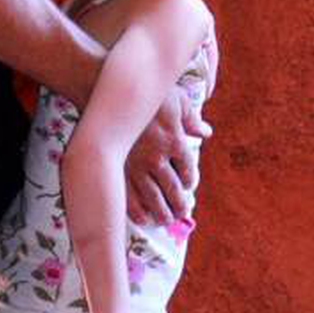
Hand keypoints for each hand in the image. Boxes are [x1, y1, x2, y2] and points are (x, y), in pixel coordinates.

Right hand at [126, 82, 206, 224]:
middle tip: (182, 213)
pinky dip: (137, 211)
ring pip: (152, 196)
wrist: (108, 92)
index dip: (189, 180)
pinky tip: (143, 219)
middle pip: (172, 187)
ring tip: (166, 221)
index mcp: (174, 140)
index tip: (188, 187)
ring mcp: (136, 165)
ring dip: (162, 212)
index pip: (187, 168)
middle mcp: (157, 156)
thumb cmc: (145, 94)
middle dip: (179, 203)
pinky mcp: (118, 168)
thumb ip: (191, 119)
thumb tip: (205, 132)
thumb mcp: (176, 100)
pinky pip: (129, 196)